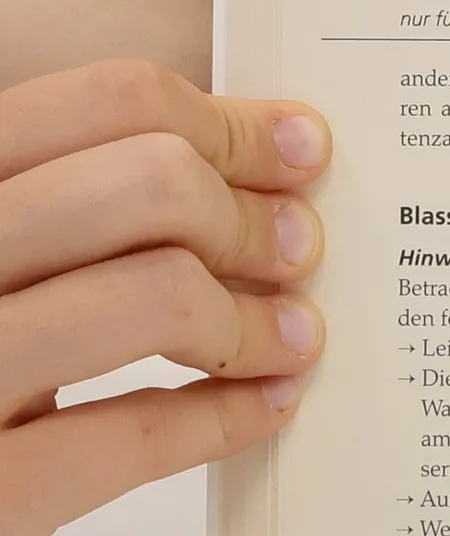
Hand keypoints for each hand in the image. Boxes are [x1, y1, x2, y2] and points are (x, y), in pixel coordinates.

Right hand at [0, 59, 329, 535]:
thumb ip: (66, 207)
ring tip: (289, 339)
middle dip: (248, 220)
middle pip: (152, 182)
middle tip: (295, 252)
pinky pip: (131, 435)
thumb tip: (241, 161)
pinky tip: (259, 409)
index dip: (228, 126)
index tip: (295, 150)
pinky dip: (221, 419)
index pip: (107, 100)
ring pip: (159, 293)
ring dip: (252, 320)